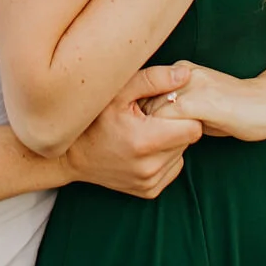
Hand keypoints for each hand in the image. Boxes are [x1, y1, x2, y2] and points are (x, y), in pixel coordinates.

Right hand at [65, 66, 202, 199]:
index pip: (193, 128)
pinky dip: (163, 157)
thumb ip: (153, 80)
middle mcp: (149, 167)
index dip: (183, 114)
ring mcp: (149, 182)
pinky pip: (172, 169)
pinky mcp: (149, 191)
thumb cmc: (94, 120)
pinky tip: (144, 149)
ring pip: (180, 154)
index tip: (167, 108)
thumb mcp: (119, 93)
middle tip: (153, 118)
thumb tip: (184, 75)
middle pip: (188, 141)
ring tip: (146, 133)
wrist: (72, 156)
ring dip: (170, 142)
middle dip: (176, 127)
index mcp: (145, 141)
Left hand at [141, 63, 254, 140]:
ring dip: (149, 132)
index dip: (139, 117)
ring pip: (151, 111)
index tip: (139, 135)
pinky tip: (170, 148)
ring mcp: (188, 85)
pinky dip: (162, 137)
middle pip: (142, 100)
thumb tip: (149, 126)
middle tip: (143, 146)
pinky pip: (166, 120)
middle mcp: (181, 72)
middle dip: (140, 124)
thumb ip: (176, 111)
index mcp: (180, 70)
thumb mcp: (200, 107)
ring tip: (154, 149)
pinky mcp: (197, 101)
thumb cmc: (236, 111)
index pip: (143, 92)